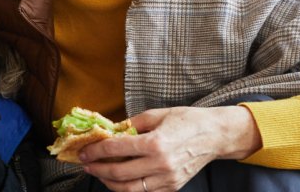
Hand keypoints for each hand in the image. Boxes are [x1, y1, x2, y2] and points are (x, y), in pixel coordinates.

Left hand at [80, 106, 260, 191]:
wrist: (215, 135)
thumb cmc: (188, 121)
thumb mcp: (157, 115)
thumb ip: (131, 125)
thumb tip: (110, 131)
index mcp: (155, 143)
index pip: (116, 150)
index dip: (95, 151)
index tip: (85, 151)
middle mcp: (160, 164)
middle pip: (118, 173)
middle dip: (97, 169)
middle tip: (86, 164)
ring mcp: (167, 179)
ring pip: (129, 188)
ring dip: (109, 182)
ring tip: (99, 173)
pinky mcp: (172, 187)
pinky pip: (143, 191)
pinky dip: (127, 187)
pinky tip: (119, 179)